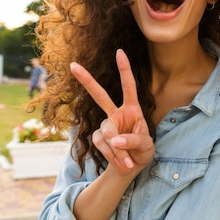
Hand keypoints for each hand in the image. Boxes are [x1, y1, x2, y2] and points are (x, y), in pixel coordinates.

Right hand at [70, 49, 154, 175]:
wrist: (131, 167)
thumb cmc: (143, 151)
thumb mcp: (146, 146)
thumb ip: (134, 141)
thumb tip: (115, 140)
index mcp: (133, 110)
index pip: (129, 87)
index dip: (125, 70)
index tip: (120, 52)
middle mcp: (117, 114)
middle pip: (100, 96)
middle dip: (87, 81)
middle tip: (72, 65)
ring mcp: (106, 125)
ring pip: (106, 134)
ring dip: (118, 151)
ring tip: (128, 163)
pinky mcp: (98, 137)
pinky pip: (102, 145)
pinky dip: (113, 156)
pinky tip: (122, 163)